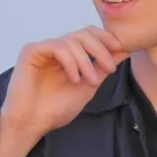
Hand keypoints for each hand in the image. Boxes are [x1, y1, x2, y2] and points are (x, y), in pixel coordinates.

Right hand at [0, 26, 129, 138]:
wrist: (33, 123)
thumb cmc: (57, 108)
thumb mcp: (89, 85)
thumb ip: (104, 67)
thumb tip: (125, 51)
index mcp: (69, 54)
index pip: (89, 35)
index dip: (105, 38)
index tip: (120, 49)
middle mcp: (56, 48)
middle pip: (83, 34)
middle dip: (100, 49)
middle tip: (109, 68)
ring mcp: (44, 48)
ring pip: (72, 40)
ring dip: (86, 61)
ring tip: (89, 81)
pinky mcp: (31, 51)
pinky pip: (57, 46)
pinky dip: (70, 62)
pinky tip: (74, 78)